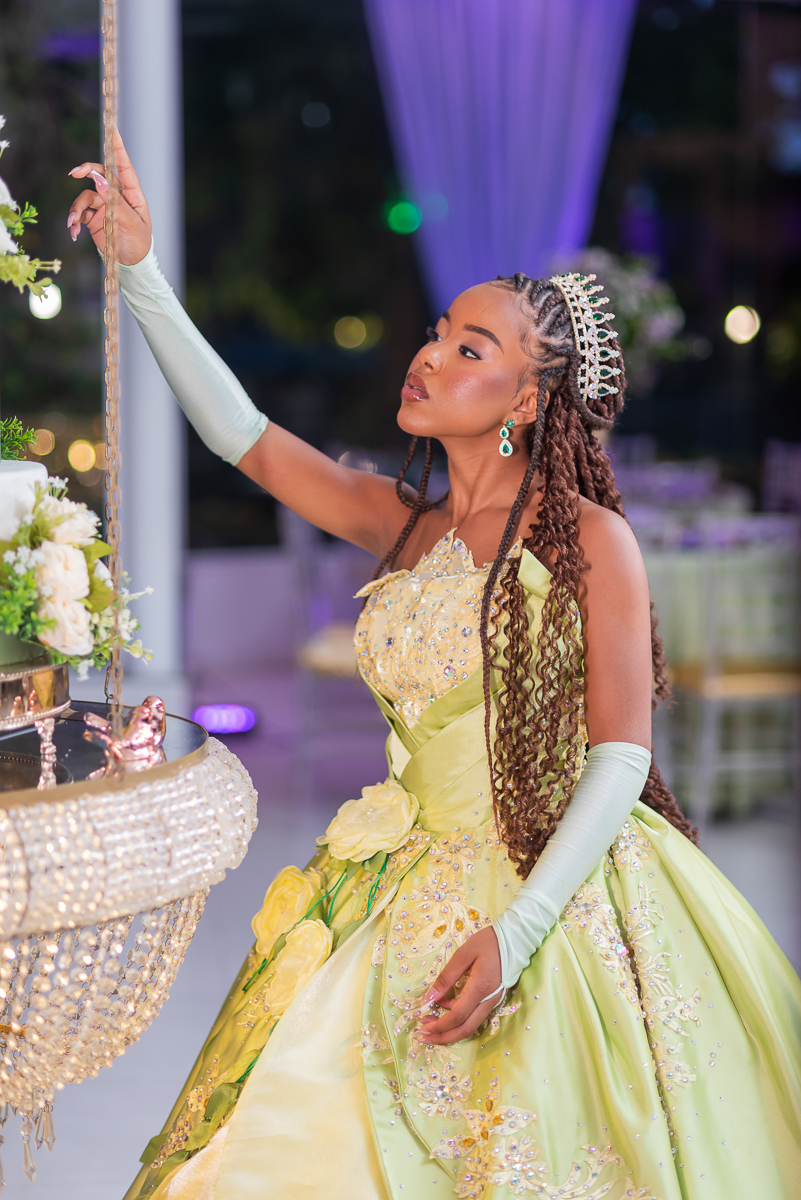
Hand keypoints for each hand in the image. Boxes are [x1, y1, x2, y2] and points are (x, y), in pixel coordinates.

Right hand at [67, 125, 151, 264]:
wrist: (131, 265)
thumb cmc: (138, 243)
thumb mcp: (129, 222)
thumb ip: (114, 201)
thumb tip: (98, 178)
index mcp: (132, 194)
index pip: (123, 166)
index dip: (117, 147)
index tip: (111, 128)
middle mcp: (117, 196)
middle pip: (99, 174)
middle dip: (86, 171)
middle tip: (75, 173)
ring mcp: (104, 206)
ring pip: (85, 196)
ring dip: (77, 208)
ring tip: (74, 222)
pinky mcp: (94, 218)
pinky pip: (80, 213)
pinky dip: (75, 221)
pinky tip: (73, 232)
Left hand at [418, 926, 502, 1045]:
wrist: (514, 940)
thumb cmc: (488, 943)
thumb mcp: (463, 955)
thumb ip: (446, 978)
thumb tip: (428, 999)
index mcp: (480, 988)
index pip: (457, 1017)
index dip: (439, 1026)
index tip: (422, 1027)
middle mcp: (489, 1000)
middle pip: (465, 1030)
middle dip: (443, 1037)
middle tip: (424, 1036)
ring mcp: (493, 1002)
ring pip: (470, 1026)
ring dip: (449, 1030)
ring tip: (429, 1020)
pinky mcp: (493, 1000)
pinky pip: (474, 1016)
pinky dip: (458, 1018)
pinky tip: (444, 1005)